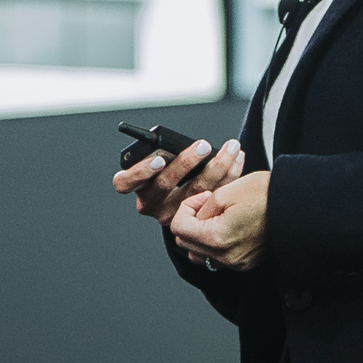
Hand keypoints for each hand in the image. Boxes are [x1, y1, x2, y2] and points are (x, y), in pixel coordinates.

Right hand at [114, 135, 240, 229]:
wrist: (184, 200)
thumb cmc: (169, 169)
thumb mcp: (159, 160)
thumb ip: (163, 153)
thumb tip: (176, 143)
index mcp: (135, 186)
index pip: (125, 182)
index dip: (141, 171)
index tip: (159, 159)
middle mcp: (150, 204)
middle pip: (165, 185)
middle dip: (186, 162)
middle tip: (204, 146)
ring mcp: (172, 215)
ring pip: (195, 192)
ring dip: (217, 167)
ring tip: (230, 149)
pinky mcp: (194, 220)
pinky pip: (213, 197)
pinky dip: (228, 177)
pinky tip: (237, 161)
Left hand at [171, 169, 269, 271]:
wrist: (295, 204)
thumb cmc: (265, 193)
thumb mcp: (224, 192)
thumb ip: (200, 209)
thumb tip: (194, 218)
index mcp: (216, 238)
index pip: (178, 229)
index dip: (185, 209)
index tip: (201, 199)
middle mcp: (225, 257)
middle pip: (185, 244)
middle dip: (191, 223)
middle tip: (208, 205)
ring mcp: (236, 263)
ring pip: (201, 254)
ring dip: (201, 236)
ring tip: (219, 217)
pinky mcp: (246, 263)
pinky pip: (219, 257)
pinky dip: (217, 243)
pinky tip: (231, 227)